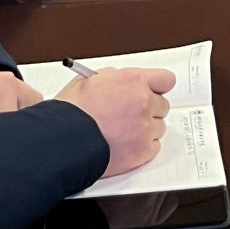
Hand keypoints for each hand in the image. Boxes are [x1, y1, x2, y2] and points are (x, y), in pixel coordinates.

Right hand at [57, 68, 176, 175]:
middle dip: (149, 109)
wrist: (64, 140)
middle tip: (131, 115)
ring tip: (123, 132)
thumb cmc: (71, 111)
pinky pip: (154, 147)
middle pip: (162, 105)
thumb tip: (123, 81)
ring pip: (159, 127)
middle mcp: (143, 102)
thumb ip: (115, 77)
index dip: (158, 86)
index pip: (166, 79)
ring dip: (145, 129)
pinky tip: (125, 145)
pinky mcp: (142, 151)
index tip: (153, 91)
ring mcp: (145, 128)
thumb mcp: (90, 79)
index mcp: (133, 81)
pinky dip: (142, 147)